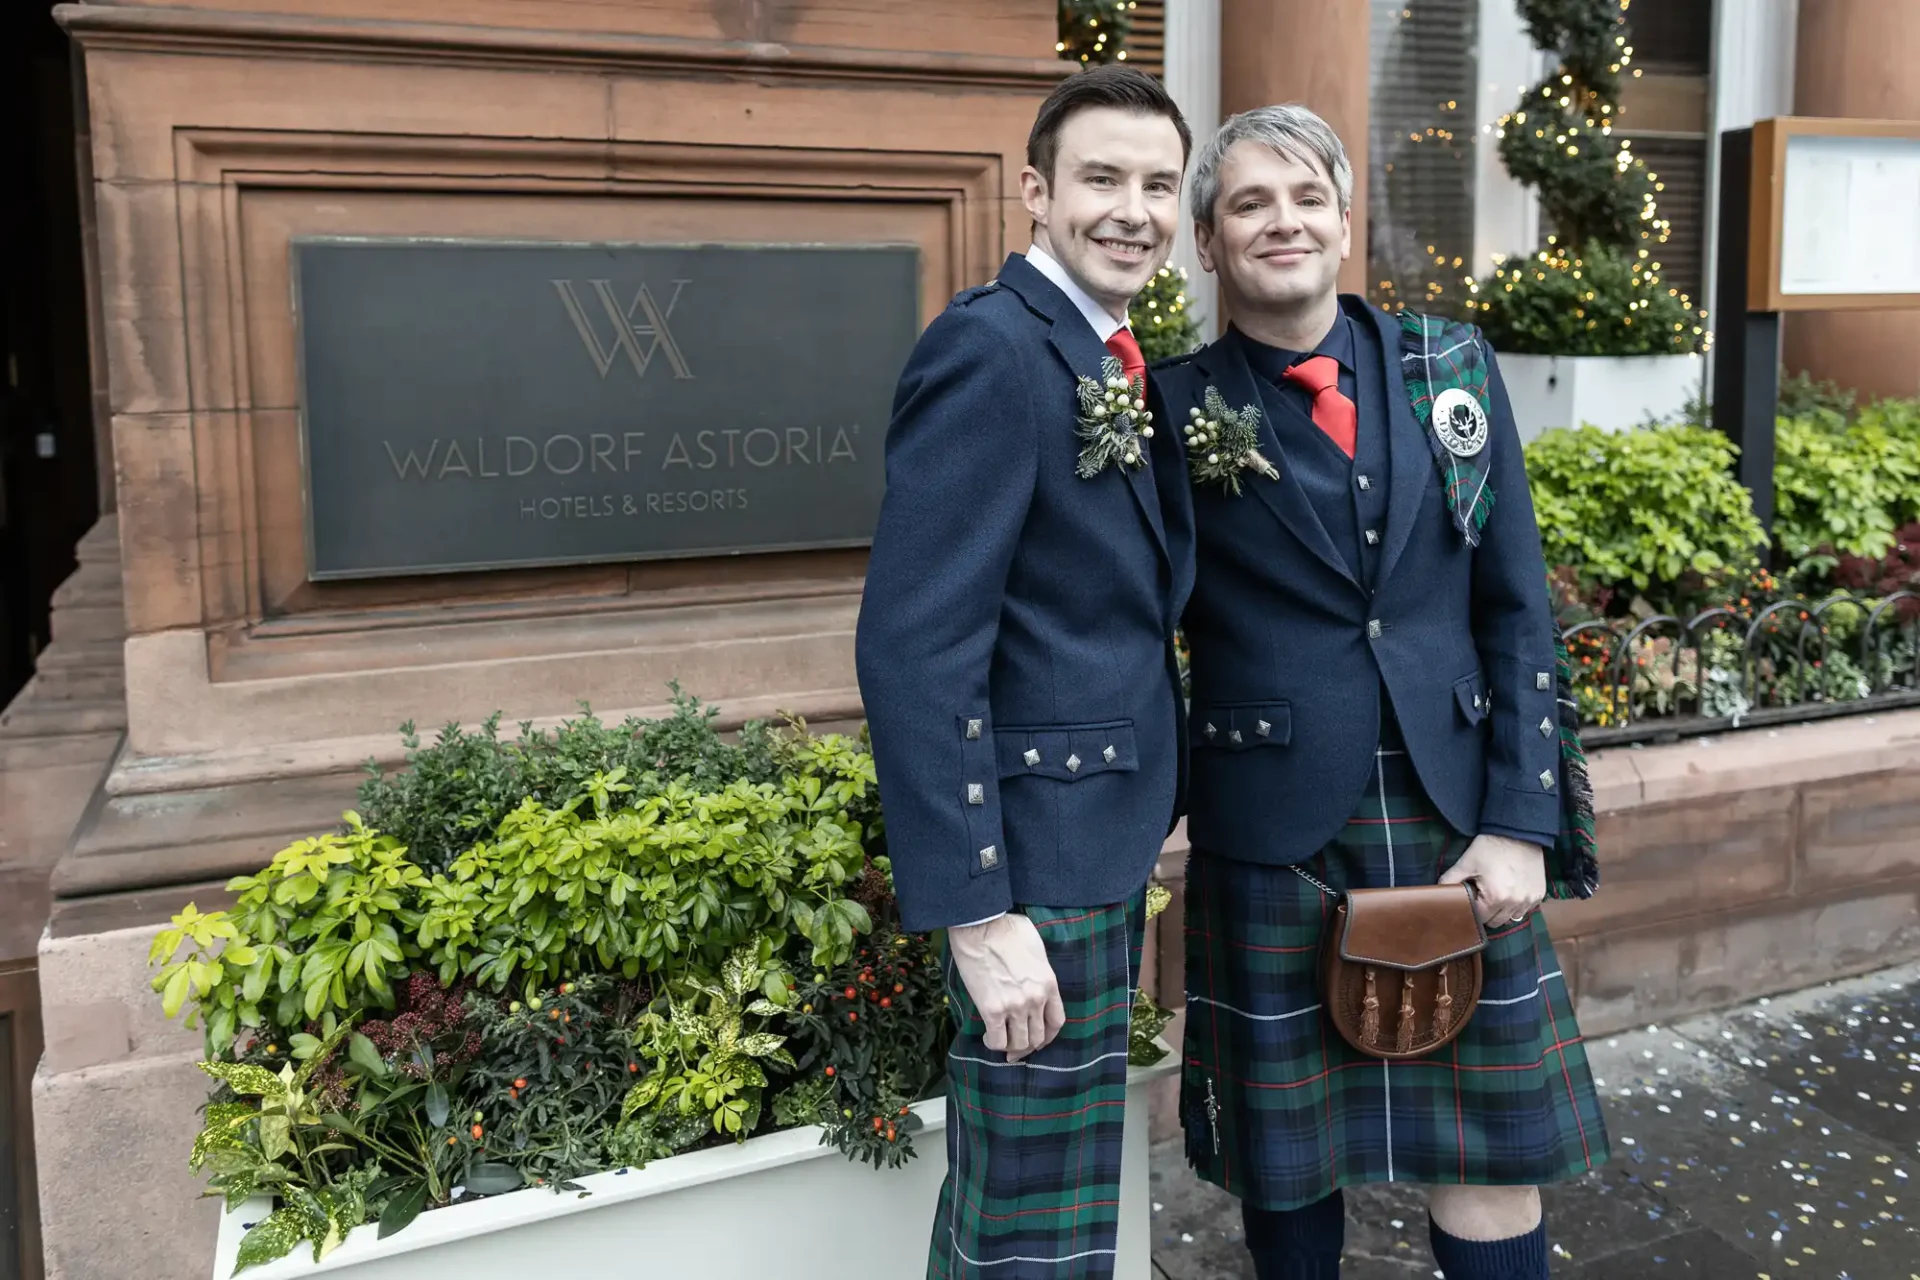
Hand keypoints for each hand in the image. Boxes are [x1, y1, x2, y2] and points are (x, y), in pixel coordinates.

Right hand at [947, 914, 1065, 1061]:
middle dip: (1028, 1046)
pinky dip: (994, 1044)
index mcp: (1049, 984)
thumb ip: (1040, 967)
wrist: (980, 926)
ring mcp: (1015, 1006)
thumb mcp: (1036, 946)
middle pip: (1038, 1037)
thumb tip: (1033, 974)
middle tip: (1016, 1046)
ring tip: (1002, 1043)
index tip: (1039, 1038)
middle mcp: (1036, 999)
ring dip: (1011, 1047)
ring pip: (1020, 1043)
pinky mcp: (992, 1010)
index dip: (1048, 1035)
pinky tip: (988, 1036)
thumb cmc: (1006, 928)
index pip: (1057, 1022)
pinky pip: (998, 1040)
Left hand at [1439, 834, 1546, 927]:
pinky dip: (1518, 904)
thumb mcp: (1466, 862)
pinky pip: (1526, 909)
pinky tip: (1511, 889)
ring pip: (1512, 917)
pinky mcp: (1539, 894)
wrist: (1517, 832)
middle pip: (1496, 922)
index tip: (1472, 898)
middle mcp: (1515, 903)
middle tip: (1483, 894)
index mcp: (1495, 898)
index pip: (1480, 919)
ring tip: (1498, 892)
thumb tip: (1438, 892)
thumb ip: (1450, 880)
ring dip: (1504, 910)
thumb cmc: (1490, 847)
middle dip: (1487, 912)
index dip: (1473, 910)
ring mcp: (1530, 900)